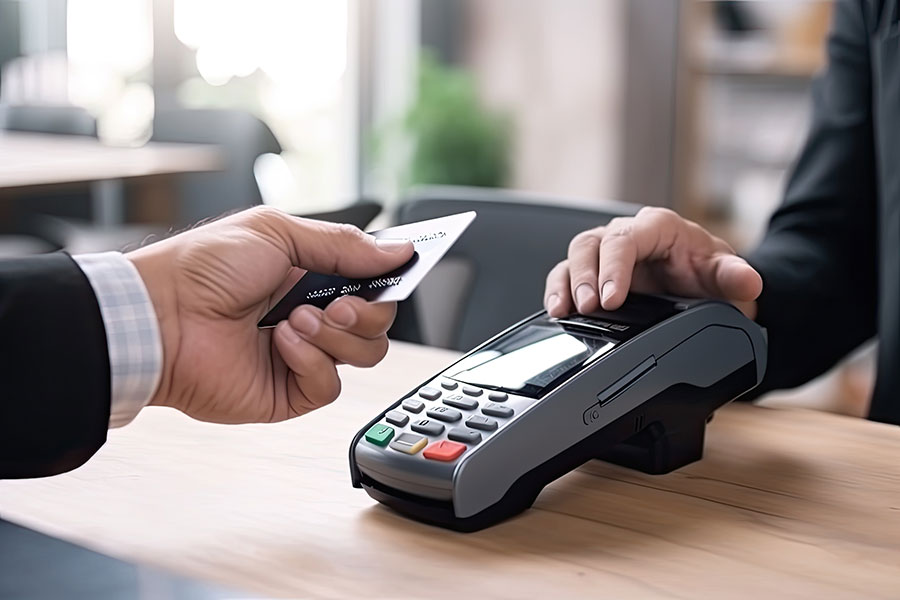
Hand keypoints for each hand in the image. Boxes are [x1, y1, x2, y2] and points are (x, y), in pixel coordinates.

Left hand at [126, 206, 413, 423]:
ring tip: (295, 320)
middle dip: (367, 311)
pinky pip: (330, 386)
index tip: (406, 267)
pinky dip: (312, 362)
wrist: (161, 316)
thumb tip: (398, 251)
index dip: (392, 276)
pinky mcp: (289, 392)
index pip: (373, 280)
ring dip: (337, 336)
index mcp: (313, 276)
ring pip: (366, 355)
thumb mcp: (277, 233)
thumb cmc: (205, 267)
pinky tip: (281, 344)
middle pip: (379, 321)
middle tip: (336, 303)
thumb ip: (342, 244)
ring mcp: (303, 355)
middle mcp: (314, 316)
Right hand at [544, 207, 761, 318]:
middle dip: (585, 276)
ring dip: (567, 284)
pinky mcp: (593, 274)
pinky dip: (558, 292)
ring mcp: (605, 255)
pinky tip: (557, 313)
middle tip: (590, 307)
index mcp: (656, 227)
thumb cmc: (706, 273)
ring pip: (574, 257)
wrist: (702, 286)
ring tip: (565, 311)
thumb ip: (733, 277)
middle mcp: (625, 236)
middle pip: (591, 244)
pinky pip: (566, 276)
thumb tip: (749, 282)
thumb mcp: (724, 275)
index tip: (612, 298)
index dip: (614, 267)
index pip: (625, 240)